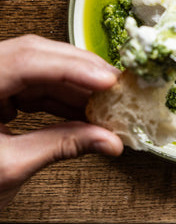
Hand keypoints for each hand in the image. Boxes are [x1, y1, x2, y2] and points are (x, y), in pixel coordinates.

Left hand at [0, 35, 122, 208]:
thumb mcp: (9, 168)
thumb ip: (62, 147)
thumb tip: (108, 140)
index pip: (26, 60)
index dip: (72, 67)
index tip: (109, 81)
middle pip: (33, 56)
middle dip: (79, 70)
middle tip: (117, 87)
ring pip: (35, 69)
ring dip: (72, 86)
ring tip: (105, 105)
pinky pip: (28, 86)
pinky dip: (57, 98)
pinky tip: (83, 113)